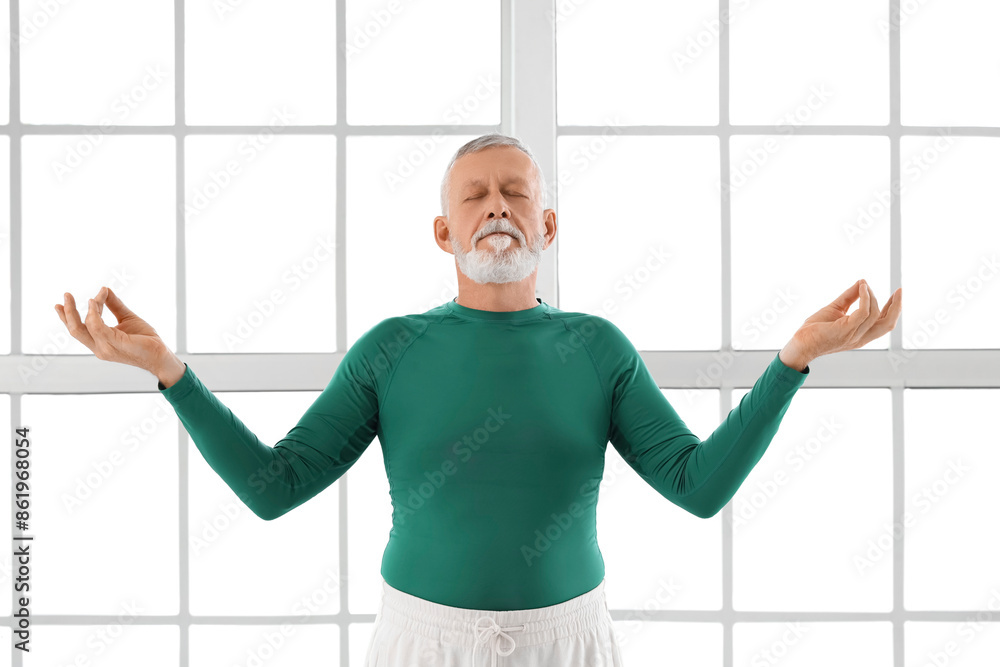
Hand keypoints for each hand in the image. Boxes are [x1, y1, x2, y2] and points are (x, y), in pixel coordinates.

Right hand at [54, 286, 171, 374]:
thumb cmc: (146, 340)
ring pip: (83, 327)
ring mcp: (105, 348)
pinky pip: (97, 326)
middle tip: (66, 294)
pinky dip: (94, 312)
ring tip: (92, 296)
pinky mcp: (114, 344)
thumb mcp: (127, 318)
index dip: (66, 318)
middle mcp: (99, 348)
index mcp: (100, 343)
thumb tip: (104, 290)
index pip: (78, 331)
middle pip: (74, 330)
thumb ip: (115, 305)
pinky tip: (96, 301)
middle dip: (67, 312)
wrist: (161, 354)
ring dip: (83, 309)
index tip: (61, 303)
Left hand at [791, 279, 901, 360]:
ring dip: (872, 296)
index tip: (897, 294)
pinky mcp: (846, 330)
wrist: (800, 343)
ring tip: (864, 285)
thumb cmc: (814, 330)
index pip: (883, 323)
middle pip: (889, 324)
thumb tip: (861, 283)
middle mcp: (861, 337)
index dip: (892, 309)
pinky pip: (863, 312)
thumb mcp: (835, 309)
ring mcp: (854, 335)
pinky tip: (861, 288)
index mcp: (860, 335)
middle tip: (900, 291)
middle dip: (896, 307)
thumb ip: (849, 297)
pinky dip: (865, 298)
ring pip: (875, 315)